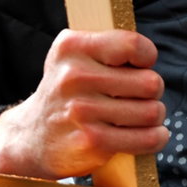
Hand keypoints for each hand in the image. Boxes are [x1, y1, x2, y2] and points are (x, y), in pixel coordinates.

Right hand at [0, 29, 167, 179]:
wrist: (32, 137)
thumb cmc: (67, 92)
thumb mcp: (74, 56)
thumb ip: (109, 46)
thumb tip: (148, 57)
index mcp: (72, 48)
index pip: (132, 45)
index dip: (146, 57)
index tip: (141, 66)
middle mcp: (74, 77)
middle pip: (150, 82)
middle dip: (152, 91)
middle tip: (138, 96)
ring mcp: (82, 111)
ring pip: (152, 112)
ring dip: (153, 116)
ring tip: (139, 115)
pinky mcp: (92, 142)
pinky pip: (146, 139)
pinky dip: (155, 138)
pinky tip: (149, 134)